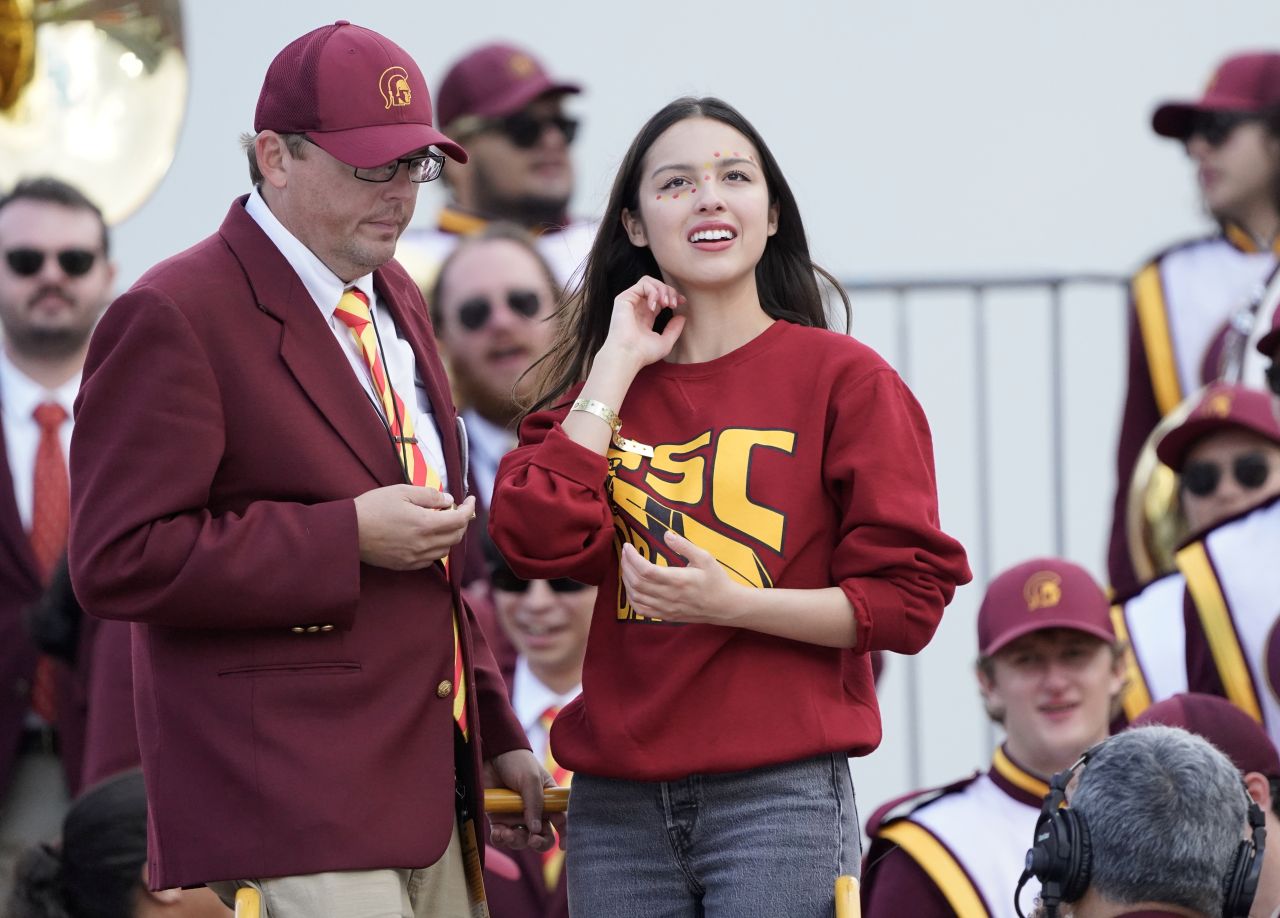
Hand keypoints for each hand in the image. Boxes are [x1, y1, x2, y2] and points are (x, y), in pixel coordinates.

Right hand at [352, 486, 475, 570]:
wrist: (348, 532)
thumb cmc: (373, 507)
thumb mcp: (402, 492)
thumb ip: (429, 496)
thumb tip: (449, 501)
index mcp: (425, 524)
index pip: (460, 520)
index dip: (469, 509)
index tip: (470, 500)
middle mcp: (424, 545)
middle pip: (456, 536)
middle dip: (461, 522)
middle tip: (456, 510)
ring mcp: (415, 558)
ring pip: (445, 550)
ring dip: (449, 536)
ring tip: (441, 522)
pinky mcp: (405, 565)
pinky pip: (431, 560)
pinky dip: (436, 548)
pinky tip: (427, 537)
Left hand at [485, 749, 564, 852]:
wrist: (492, 753)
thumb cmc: (518, 762)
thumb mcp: (531, 779)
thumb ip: (535, 804)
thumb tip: (535, 830)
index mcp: (548, 801)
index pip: (561, 821)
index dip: (565, 835)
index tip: (563, 846)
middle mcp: (534, 812)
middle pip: (541, 837)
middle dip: (538, 844)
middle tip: (532, 840)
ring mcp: (515, 816)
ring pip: (520, 840)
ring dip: (516, 841)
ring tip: (508, 833)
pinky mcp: (498, 817)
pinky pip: (500, 836)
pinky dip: (500, 839)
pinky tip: (499, 832)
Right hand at [600, 276, 686, 370]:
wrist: (628, 355)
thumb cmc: (643, 353)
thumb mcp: (665, 342)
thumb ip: (674, 329)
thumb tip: (682, 316)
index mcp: (646, 316)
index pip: (660, 298)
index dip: (672, 295)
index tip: (682, 302)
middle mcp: (637, 307)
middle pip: (656, 286)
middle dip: (670, 291)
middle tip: (674, 304)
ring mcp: (630, 302)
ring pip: (649, 281)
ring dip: (662, 289)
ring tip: (666, 303)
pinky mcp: (624, 298)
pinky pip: (643, 284)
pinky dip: (654, 292)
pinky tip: (654, 306)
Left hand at [619, 531, 740, 624]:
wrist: (725, 606)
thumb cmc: (716, 580)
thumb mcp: (705, 558)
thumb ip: (684, 546)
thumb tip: (666, 534)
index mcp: (678, 580)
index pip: (646, 570)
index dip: (632, 558)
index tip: (628, 546)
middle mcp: (669, 596)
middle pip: (637, 583)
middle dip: (626, 566)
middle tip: (625, 553)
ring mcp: (666, 608)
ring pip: (636, 596)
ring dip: (627, 581)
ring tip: (627, 566)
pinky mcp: (666, 616)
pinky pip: (641, 610)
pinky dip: (632, 598)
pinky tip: (632, 587)